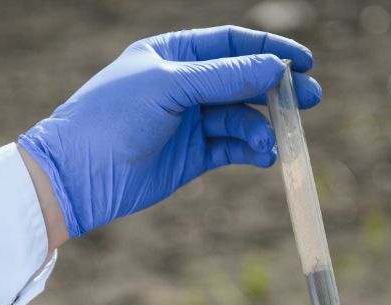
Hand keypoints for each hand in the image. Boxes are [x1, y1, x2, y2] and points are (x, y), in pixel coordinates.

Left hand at [18, 25, 321, 236]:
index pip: (231, 44)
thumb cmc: (112, 117)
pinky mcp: (192, 157)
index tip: (304, 62)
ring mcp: (189, 122)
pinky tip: (264, 156)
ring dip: (263, 128)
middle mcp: (184, 85)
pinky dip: (251, 150)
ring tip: (274, 144)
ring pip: (241, 118)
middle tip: (312, 99)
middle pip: (243, 81)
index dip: (269, 52)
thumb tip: (276, 69)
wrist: (79, 175)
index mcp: (173, 54)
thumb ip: (223, 78)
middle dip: (278, 91)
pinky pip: (232, 148)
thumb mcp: (168, 87)